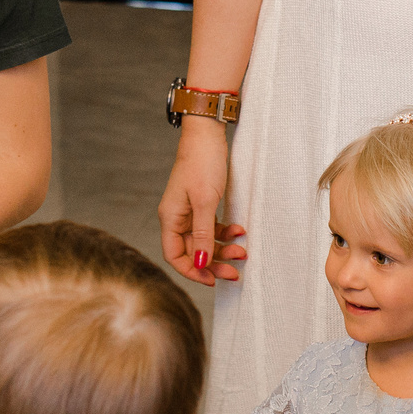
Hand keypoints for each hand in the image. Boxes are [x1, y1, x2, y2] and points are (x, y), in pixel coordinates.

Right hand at [158, 118, 241, 284]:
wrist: (208, 134)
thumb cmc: (203, 163)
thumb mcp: (205, 202)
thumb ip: (202, 234)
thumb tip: (200, 262)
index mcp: (170, 218)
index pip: (175, 255)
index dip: (192, 271)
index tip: (213, 279)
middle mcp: (177, 217)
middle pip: (192, 251)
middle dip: (213, 263)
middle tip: (234, 272)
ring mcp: (190, 211)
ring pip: (204, 240)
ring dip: (223, 248)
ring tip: (242, 251)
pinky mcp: (202, 204)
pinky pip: (212, 226)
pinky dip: (225, 232)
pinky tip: (240, 231)